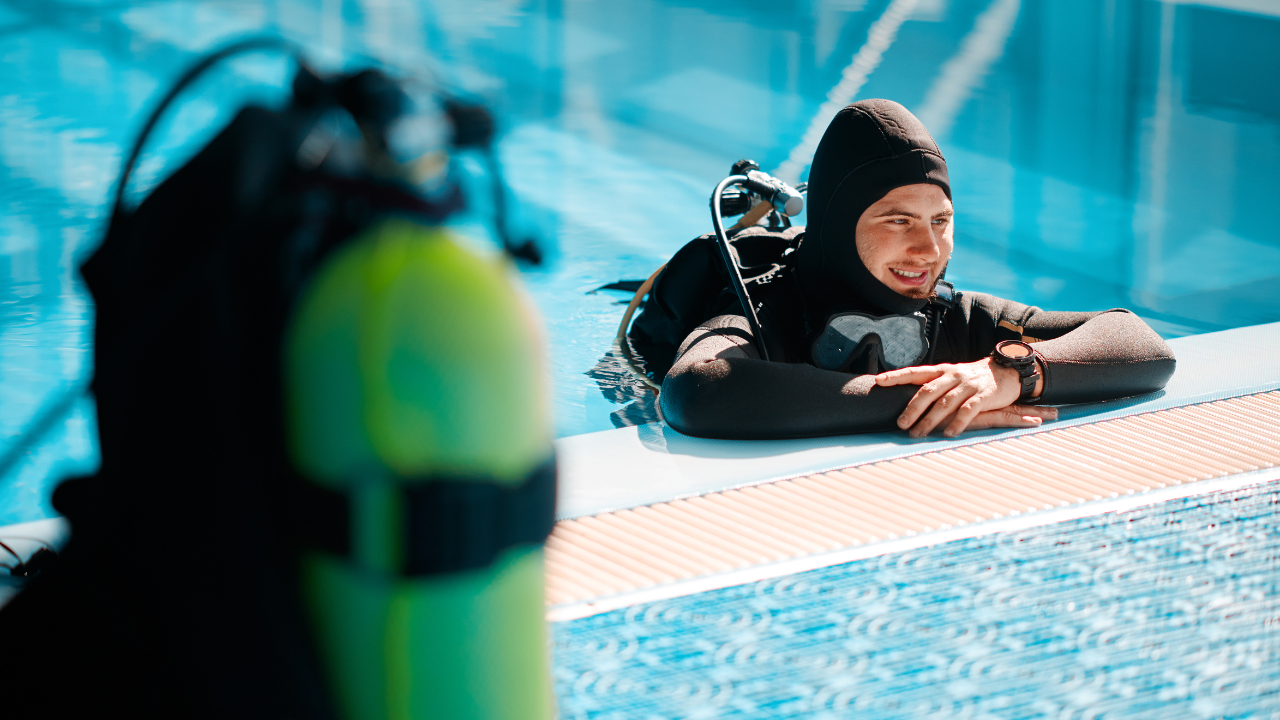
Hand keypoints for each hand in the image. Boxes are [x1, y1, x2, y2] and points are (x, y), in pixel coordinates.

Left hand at [875, 358, 1056, 437]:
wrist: (1008, 371)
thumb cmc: (973, 380)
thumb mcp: (952, 378)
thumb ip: (933, 387)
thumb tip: (907, 403)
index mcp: (941, 371)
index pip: (915, 372)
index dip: (897, 376)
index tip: (879, 381)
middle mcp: (952, 376)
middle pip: (928, 391)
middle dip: (912, 408)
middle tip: (900, 424)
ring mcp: (968, 385)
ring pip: (945, 403)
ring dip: (930, 420)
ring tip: (918, 433)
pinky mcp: (984, 395)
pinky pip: (968, 410)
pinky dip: (957, 423)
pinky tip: (948, 433)